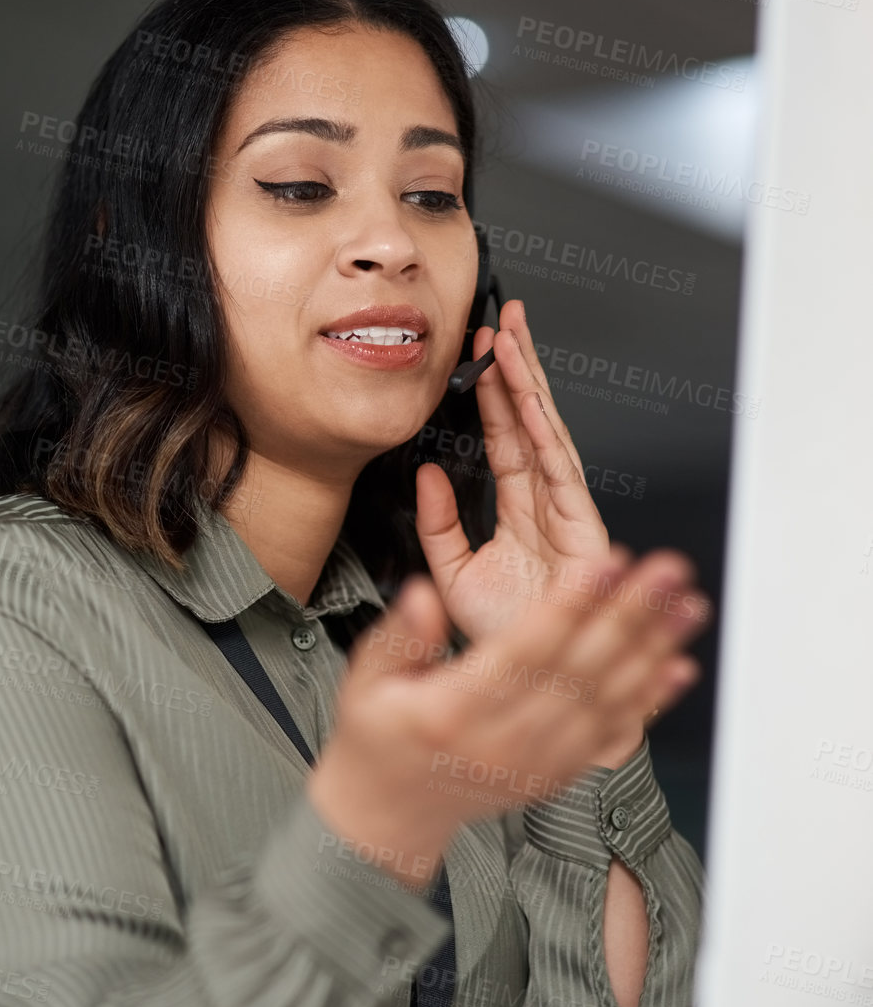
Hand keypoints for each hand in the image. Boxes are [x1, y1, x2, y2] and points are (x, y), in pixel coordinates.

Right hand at [307, 548, 708, 890]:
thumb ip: (398, 638)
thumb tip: (423, 594)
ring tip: (689, 606)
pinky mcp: (554, 774)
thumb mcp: (365, 683)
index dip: (570, 606)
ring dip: (652, 650)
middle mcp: (502, 743)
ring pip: (605, 700)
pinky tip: (677, 666)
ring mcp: (534, 763)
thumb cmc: (376, 739)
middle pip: (579, 670)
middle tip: (668, 569)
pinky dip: (647, 699)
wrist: (389, 817)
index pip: (524, 651)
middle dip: (629, 614)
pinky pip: (610, 733)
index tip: (605, 562)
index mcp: (454, 713)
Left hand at [417, 297, 642, 766]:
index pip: (500, 439)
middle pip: (528, 423)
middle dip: (517, 370)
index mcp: (515, 512)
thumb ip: (437, 523)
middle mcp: (544, 505)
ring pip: (545, 432)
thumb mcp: (450, 574)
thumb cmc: (502, 639)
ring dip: (528, 384)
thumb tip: (427, 473)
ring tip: (511, 339)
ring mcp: (565, 511)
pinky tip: (525, 395)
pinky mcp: (580, 526)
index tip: (476, 353)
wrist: (528, 687)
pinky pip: (558, 465)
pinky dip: (543, 427)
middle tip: (502, 320)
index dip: (488, 396)